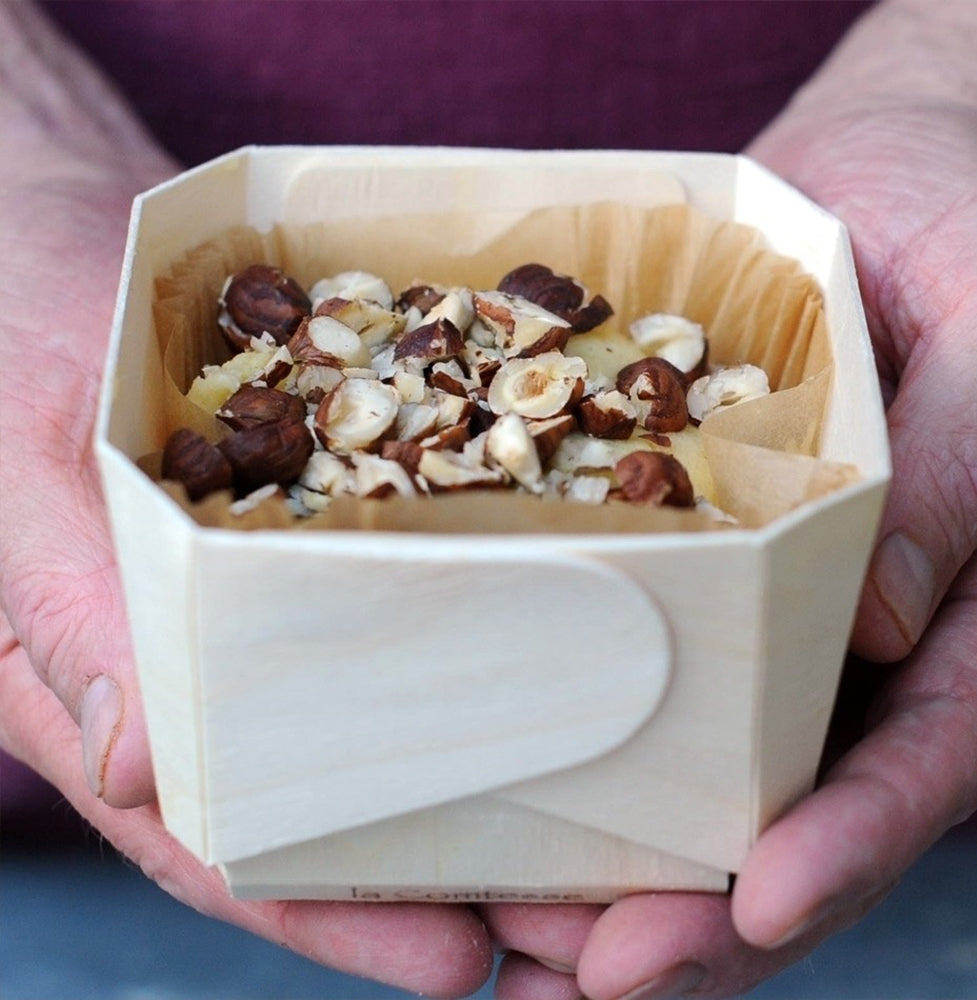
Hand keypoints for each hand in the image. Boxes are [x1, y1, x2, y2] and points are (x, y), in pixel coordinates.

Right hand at [0, 5, 492, 995]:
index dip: (327, 911)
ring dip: (499, 783)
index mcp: (109, 680)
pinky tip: (586, 673)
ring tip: (619, 842)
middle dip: (452, 876)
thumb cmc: (10, 328)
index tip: (456, 966)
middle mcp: (206, 660)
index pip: (219, 834)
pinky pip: (423, 599)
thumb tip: (136, 763)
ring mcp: (276, 595)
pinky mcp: (334, 519)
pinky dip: (499, 647)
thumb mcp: (20, 457)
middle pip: (332, 803)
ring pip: (393, 718)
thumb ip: (66, 609)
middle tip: (586, 934)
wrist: (59, 225)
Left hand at [482, 1, 976, 994]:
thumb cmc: (972, 224)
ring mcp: (775, 606)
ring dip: (625, 853)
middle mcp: (868, 633)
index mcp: (975, 603)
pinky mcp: (693, 557)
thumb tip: (882, 620)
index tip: (762, 904)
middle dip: (709, 902)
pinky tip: (506, 782)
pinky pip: (639, 656)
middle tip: (593, 968)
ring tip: (526, 926)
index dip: (853, 838)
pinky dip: (580, 729)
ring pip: (709, 759)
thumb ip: (968, 465)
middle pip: (801, 800)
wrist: (880, 180)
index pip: (926, 752)